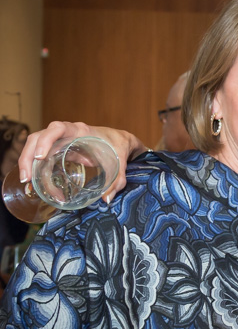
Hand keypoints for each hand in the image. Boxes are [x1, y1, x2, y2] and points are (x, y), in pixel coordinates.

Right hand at [17, 122, 147, 201]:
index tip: (40, 156)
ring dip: (27, 161)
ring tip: (27, 180)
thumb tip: (107, 199)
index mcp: (80, 130)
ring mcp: (60, 141)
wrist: (120, 140)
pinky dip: (35, 165)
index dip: (46, 140)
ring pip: (35, 145)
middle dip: (28, 155)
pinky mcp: (59, 150)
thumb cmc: (118, 145)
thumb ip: (117, 179)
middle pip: (38, 137)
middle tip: (27, 177)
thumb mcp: (120, 161)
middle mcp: (66, 133)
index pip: (57, 128)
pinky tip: (34, 180)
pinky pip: (42, 154)